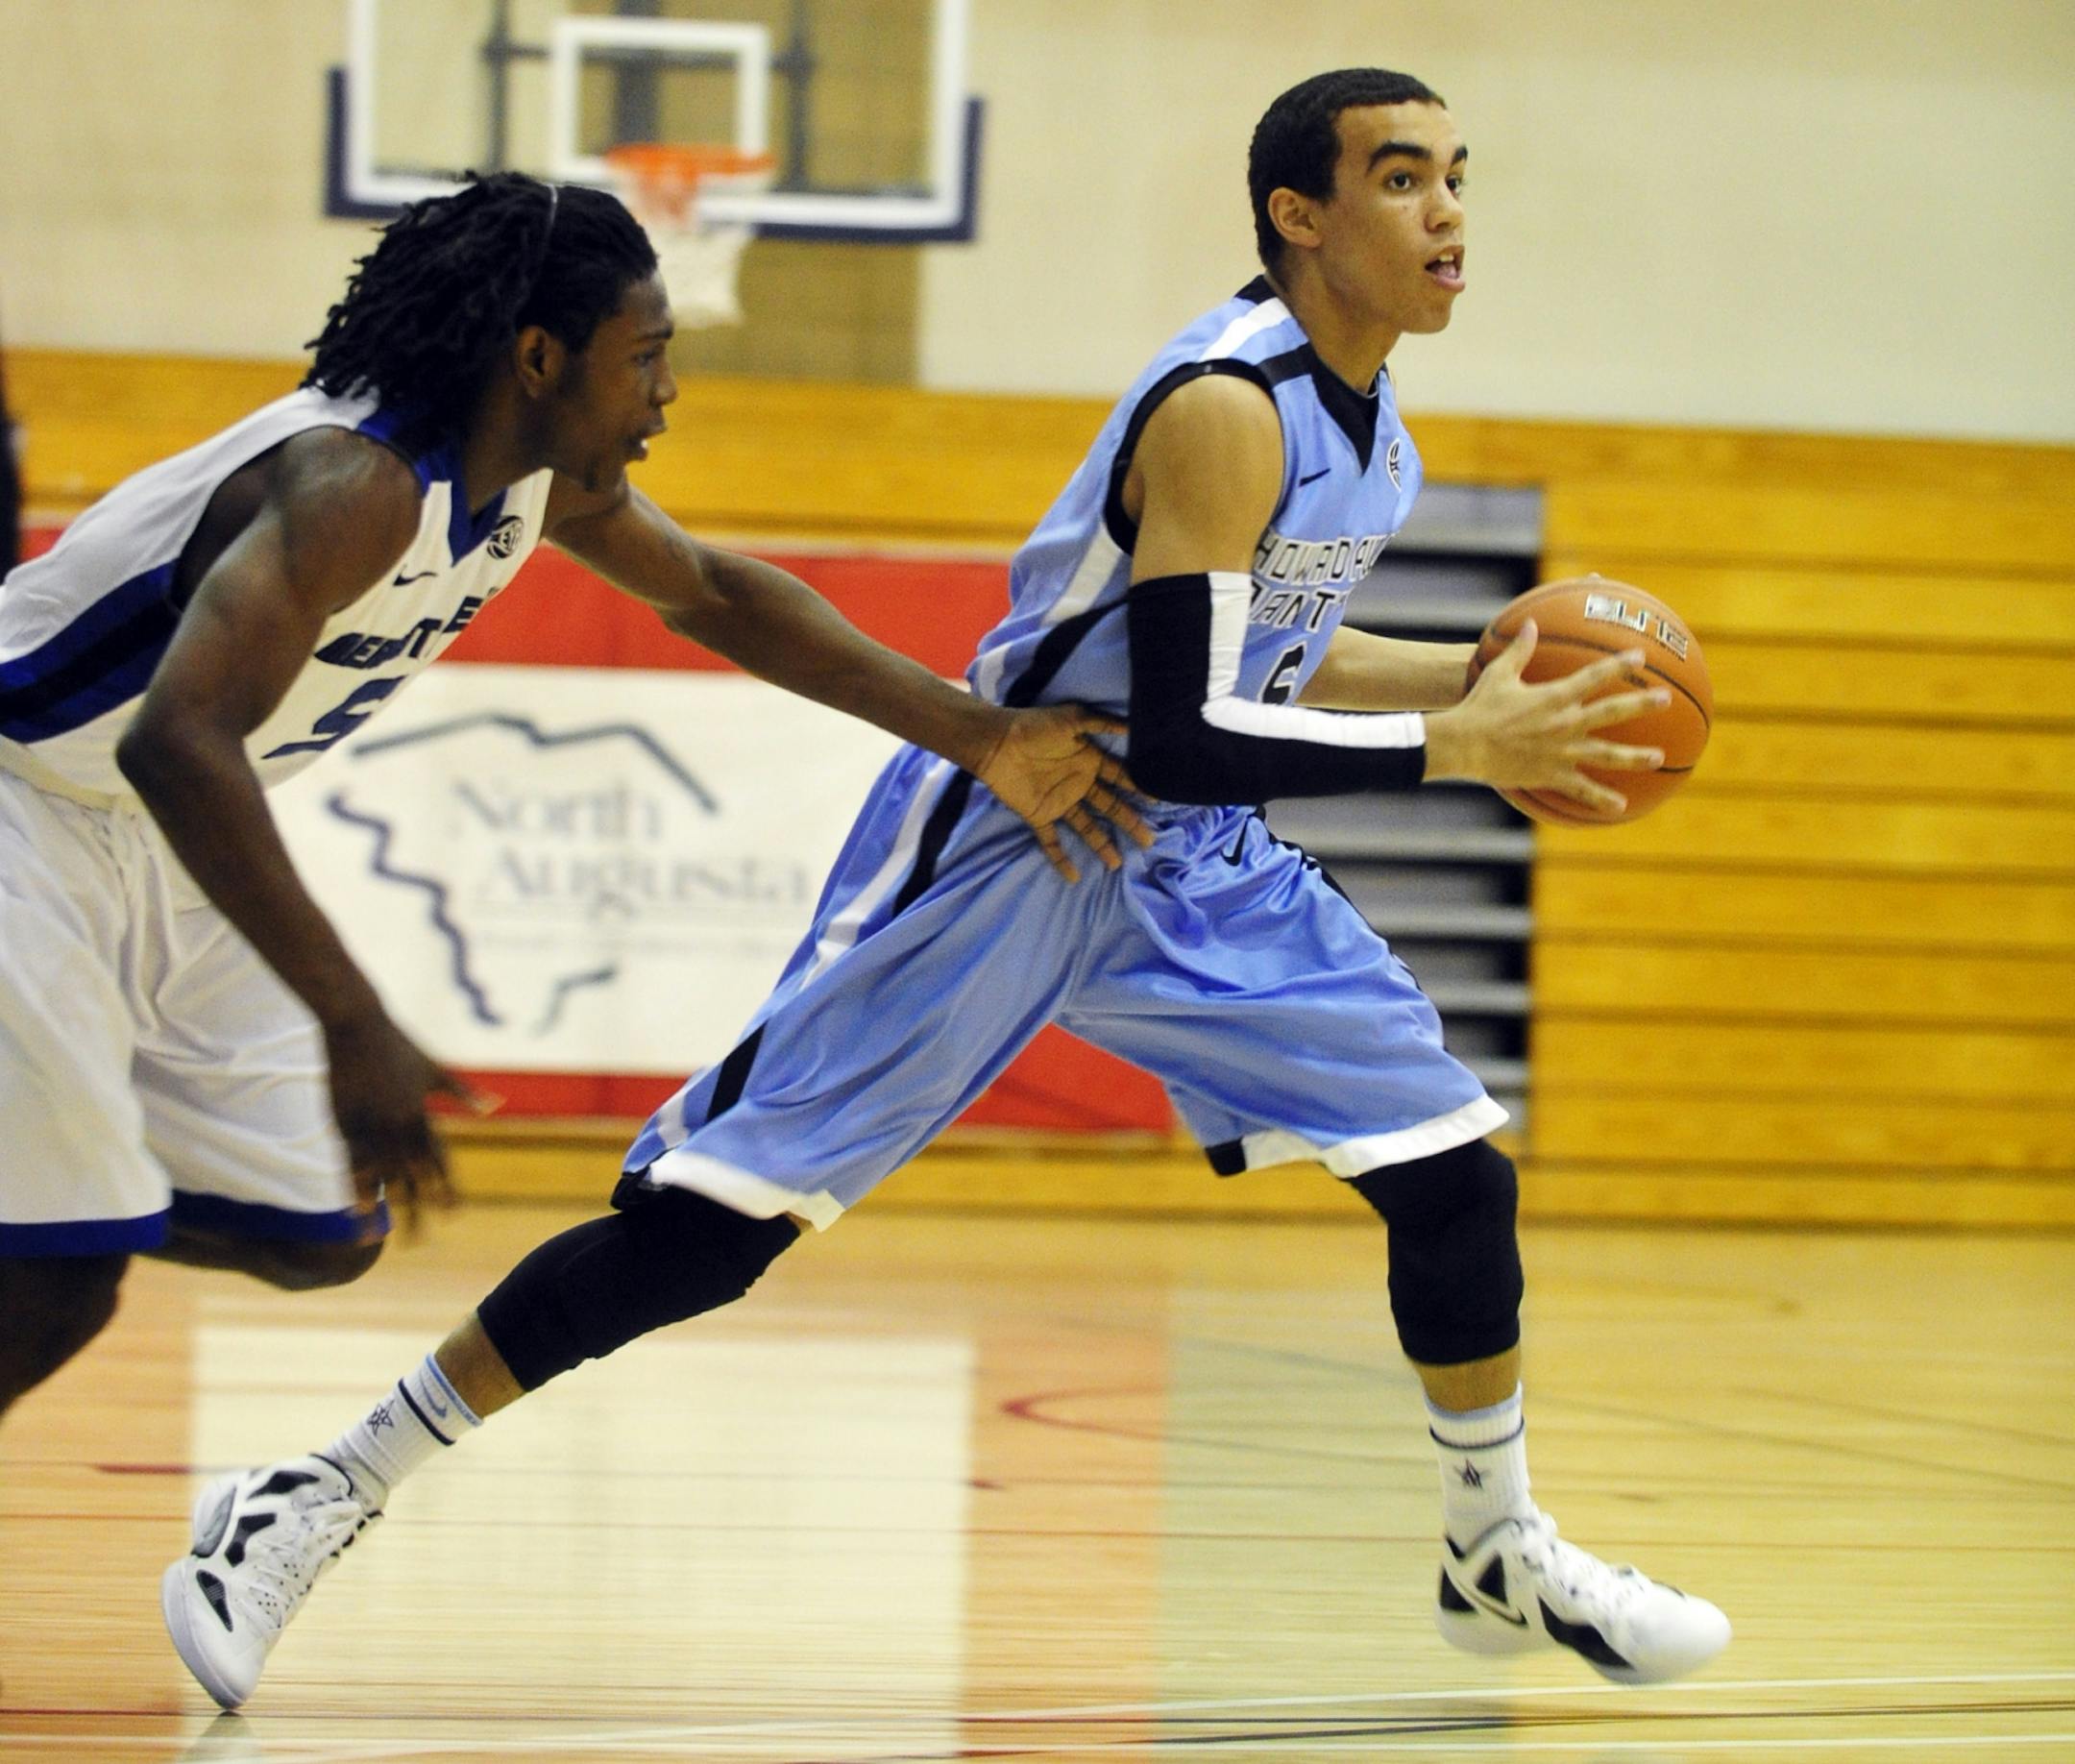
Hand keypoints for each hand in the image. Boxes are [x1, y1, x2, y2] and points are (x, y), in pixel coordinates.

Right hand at [322, 1014, 484, 1239]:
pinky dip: (355, 1186)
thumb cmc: (398, 1044)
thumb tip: (496, 1106)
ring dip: (384, 1207)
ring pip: (380, 1174)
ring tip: (386, 1237)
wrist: (355, 1023)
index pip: (439, 1158)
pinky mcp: (343, 1121)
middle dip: (419, 1207)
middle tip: (423, 1239)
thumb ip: (463, 1093)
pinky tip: (357, 1210)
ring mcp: (369, 1124)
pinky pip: (350, 1162)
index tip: (455, 1213)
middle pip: (412, 1174)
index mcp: (422, 1111)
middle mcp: (398, 1122)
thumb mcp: (435, 1068)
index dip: (446, 1187)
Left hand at [971, 702, 1153, 880]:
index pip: (1120, 778)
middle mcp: (1078, 784)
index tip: (1158, 801)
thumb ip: (1102, 723)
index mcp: (1088, 760)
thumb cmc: (1034, 726)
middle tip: (1148, 840)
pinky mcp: (1038, 815)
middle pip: (1109, 807)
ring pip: (1086, 827)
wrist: (996, 741)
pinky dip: (1060, 858)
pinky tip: (1074, 876)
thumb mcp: (1073, 718)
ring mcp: (1058, 802)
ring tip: (1117, 864)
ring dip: (1101, 845)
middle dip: (1128, 822)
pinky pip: (1051, 840)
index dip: (1138, 788)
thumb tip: (1134, 725)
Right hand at [1425, 621, 1667, 813]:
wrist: (1464, 745)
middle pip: (1612, 712)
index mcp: (1555, 696)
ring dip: (1635, 756)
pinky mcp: (1552, 775)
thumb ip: (1520, 649)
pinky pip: (1582, 789)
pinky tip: (1620, 807)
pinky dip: (1601, 799)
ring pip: (1607, 754)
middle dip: (1642, 704)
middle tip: (1665, 699)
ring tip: (1658, 757)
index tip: (1641, 656)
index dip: (1620, 664)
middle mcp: (1565, 723)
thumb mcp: (1498, 673)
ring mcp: (1562, 751)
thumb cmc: (1478, 707)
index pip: (1595, 676)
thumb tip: (1531, 623)